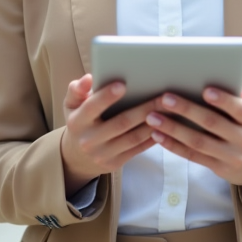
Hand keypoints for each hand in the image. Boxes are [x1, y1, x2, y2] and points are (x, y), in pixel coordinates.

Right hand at [60, 75, 156, 194]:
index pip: (92, 107)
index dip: (107, 96)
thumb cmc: (80, 122)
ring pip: (133, 137)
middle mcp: (89, 140)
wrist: (77, 157)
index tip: (123, 84)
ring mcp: (103, 154)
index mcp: (77, 122)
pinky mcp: (115, 163)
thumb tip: (89, 78)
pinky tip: (166, 125)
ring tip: (170, 110)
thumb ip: (77, 90)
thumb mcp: (72, 105)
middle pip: (121, 123)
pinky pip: (138, 149)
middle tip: (162, 96)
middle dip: (143, 109)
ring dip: (154, 124)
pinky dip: (152, 137)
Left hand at [145, 86, 241, 195]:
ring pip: (198, 141)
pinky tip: (158, 135)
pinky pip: (192, 155)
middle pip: (213, 123)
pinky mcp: (218, 168)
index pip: (240, 109)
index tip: (205, 90)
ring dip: (173, 129)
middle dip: (187, 110)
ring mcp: (232, 156)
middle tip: (165, 99)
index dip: (223, 101)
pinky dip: (173, 145)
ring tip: (153, 117)